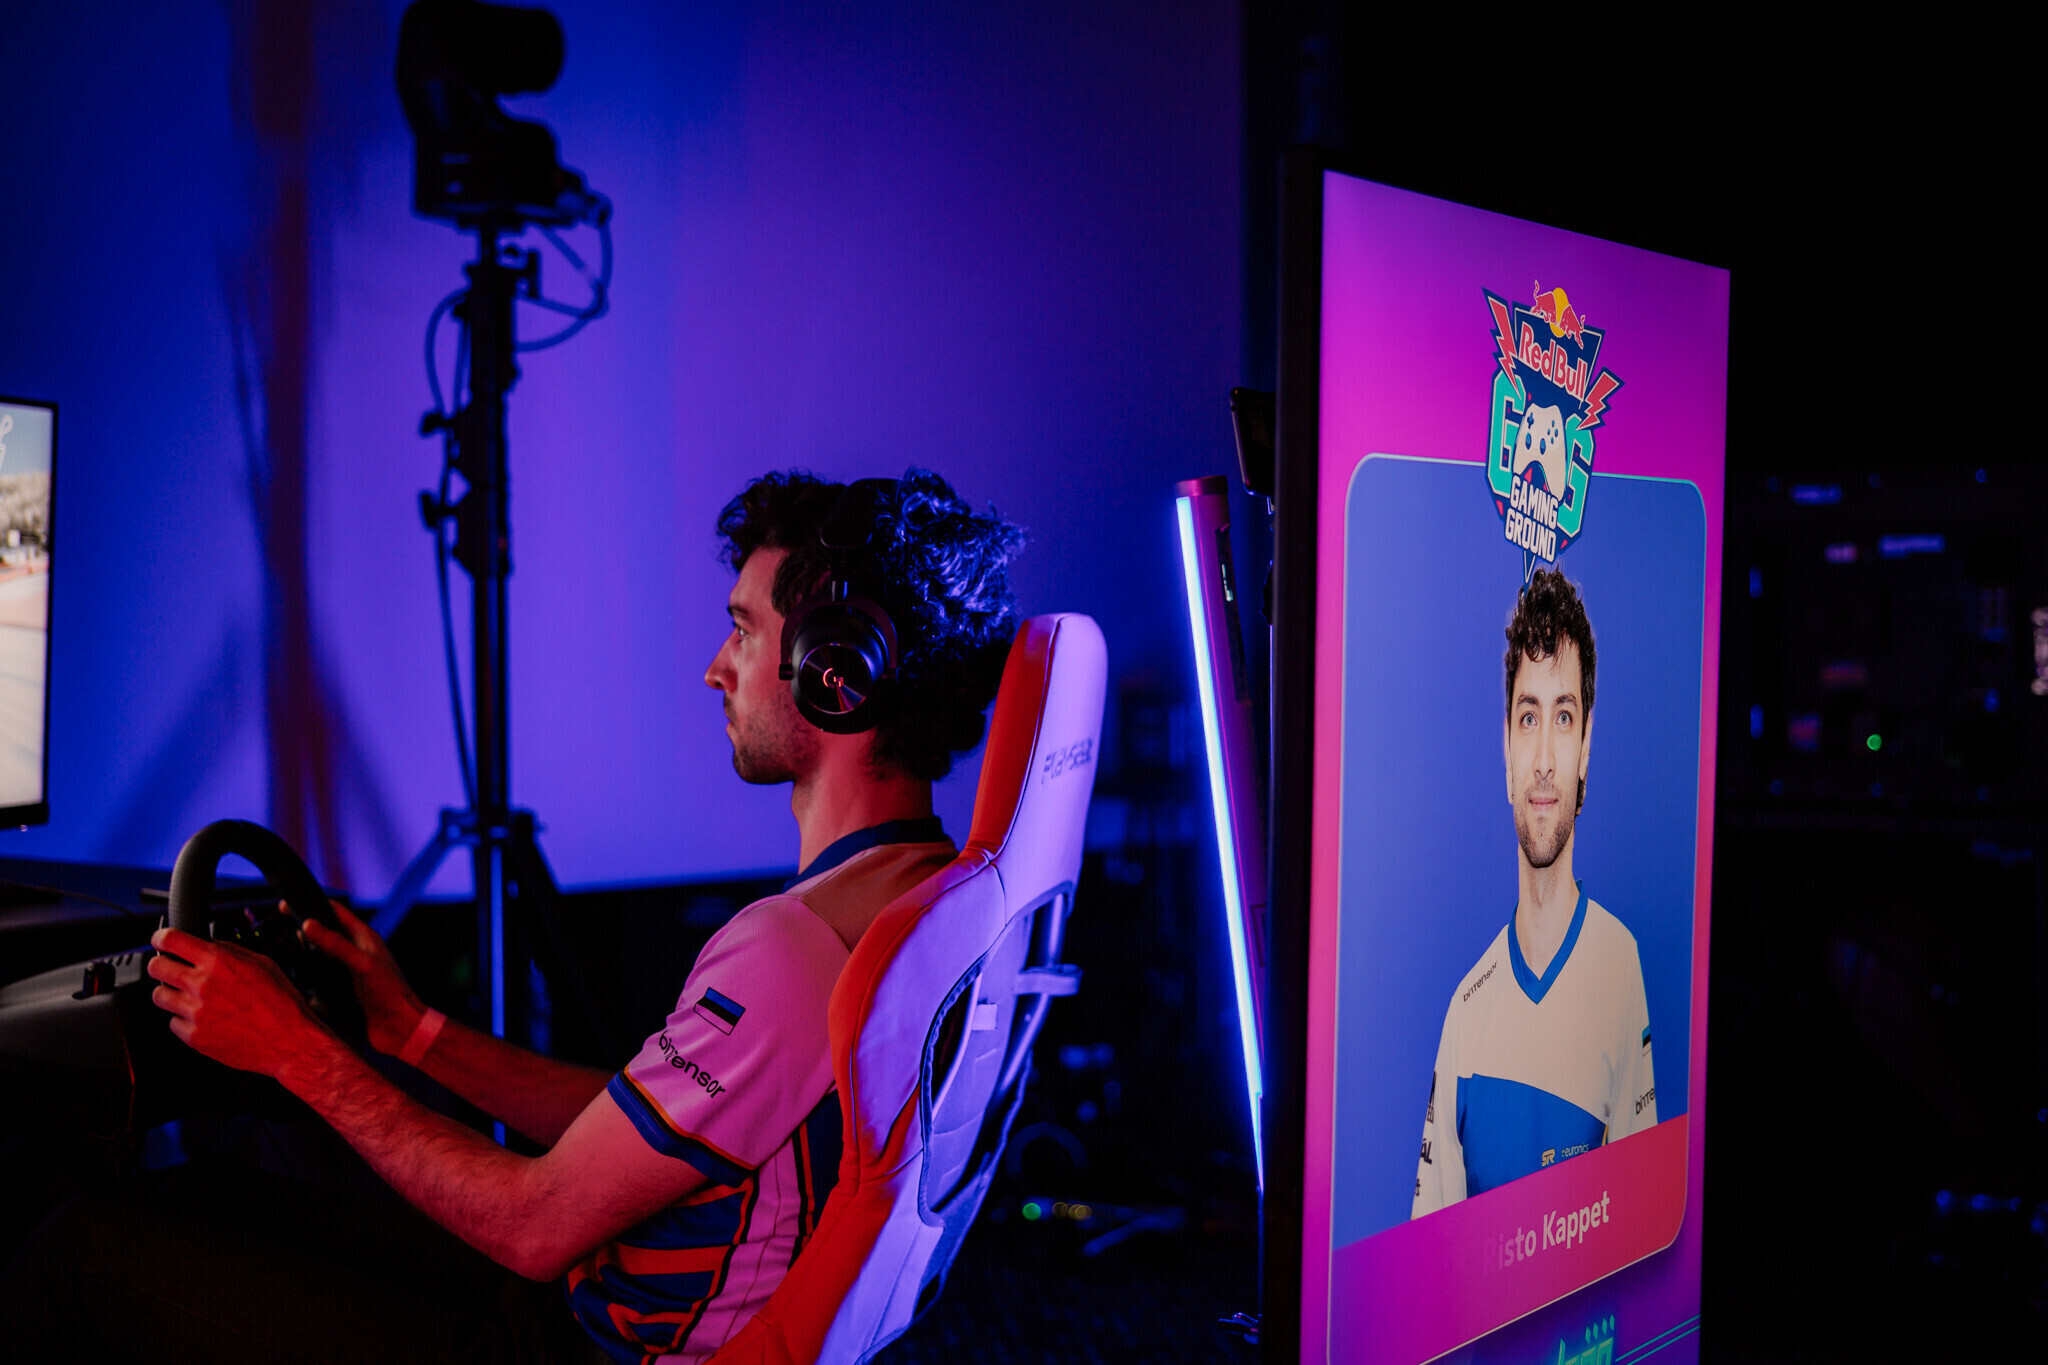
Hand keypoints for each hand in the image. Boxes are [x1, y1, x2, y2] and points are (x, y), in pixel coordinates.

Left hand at [148, 926, 330, 1078]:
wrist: (289, 1040)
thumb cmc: (281, 1002)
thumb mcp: (263, 963)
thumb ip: (230, 951)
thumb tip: (208, 945)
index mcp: (219, 961)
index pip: (170, 940)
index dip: (160, 938)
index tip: (160, 941)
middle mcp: (203, 984)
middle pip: (156, 967)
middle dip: (161, 965)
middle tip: (170, 969)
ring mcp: (195, 1012)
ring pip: (160, 996)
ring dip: (170, 993)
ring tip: (188, 997)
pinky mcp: (194, 1036)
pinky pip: (173, 1023)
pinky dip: (184, 1020)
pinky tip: (203, 1019)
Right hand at [297, 901, 429, 1056]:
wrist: (400, 1030)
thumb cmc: (389, 993)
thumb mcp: (362, 964)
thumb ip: (336, 945)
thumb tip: (308, 924)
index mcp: (365, 939)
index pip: (336, 913)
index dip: (313, 905)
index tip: (287, 904)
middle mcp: (356, 953)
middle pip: (325, 935)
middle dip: (305, 933)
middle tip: (281, 931)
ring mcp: (349, 973)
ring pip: (319, 959)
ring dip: (305, 959)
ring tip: (286, 956)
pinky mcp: (343, 993)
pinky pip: (320, 983)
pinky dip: (310, 983)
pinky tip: (299, 985)